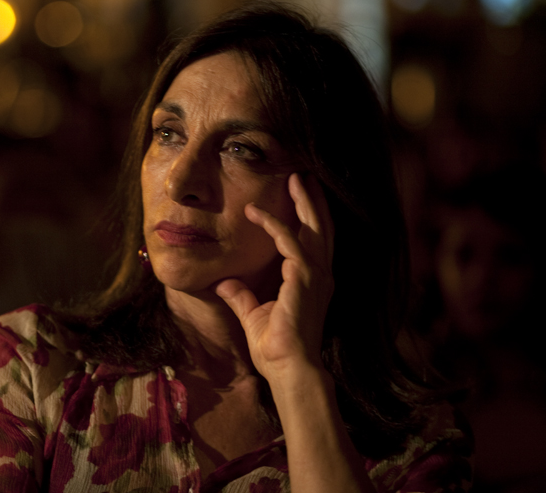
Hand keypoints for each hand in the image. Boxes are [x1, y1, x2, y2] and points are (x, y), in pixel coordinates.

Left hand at [215, 172, 334, 376]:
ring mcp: (317, 276)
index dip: (304, 218)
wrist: (289, 370)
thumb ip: (241, 297)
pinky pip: (290, 242)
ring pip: (314, 227)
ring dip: (303, 201)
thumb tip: (224, 283)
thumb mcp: (253, 316)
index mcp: (313, 282)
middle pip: (321, 228)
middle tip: (304, 175)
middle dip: (313, 200)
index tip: (290, 197)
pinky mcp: (305, 279)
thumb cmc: (276, 349)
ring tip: (296, 178)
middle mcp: (320, 275)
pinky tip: (256, 213)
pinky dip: (274, 225)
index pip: (312, 241)